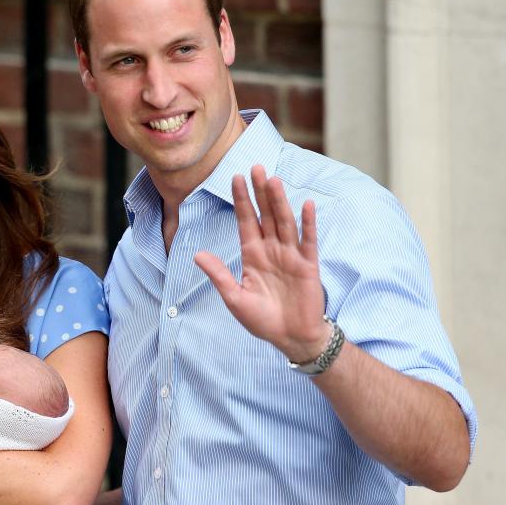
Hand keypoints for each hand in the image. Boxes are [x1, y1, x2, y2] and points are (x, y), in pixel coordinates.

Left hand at [194, 166, 329, 361]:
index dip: (241, 200)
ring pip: (284, 222)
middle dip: (259, 192)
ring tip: (273, 180)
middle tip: (255, 166)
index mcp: (252, 255)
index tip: (235, 177)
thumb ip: (219, 275)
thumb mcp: (235, 298)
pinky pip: (308, 241)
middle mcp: (271, 250)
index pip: (246, 221)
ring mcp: (290, 255)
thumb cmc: (262, 320)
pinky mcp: (308, 265)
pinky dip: (307, 223)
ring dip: (279, 201)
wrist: (290, 338)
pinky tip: (305, 205)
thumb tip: (197, 254)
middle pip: (265, 215)